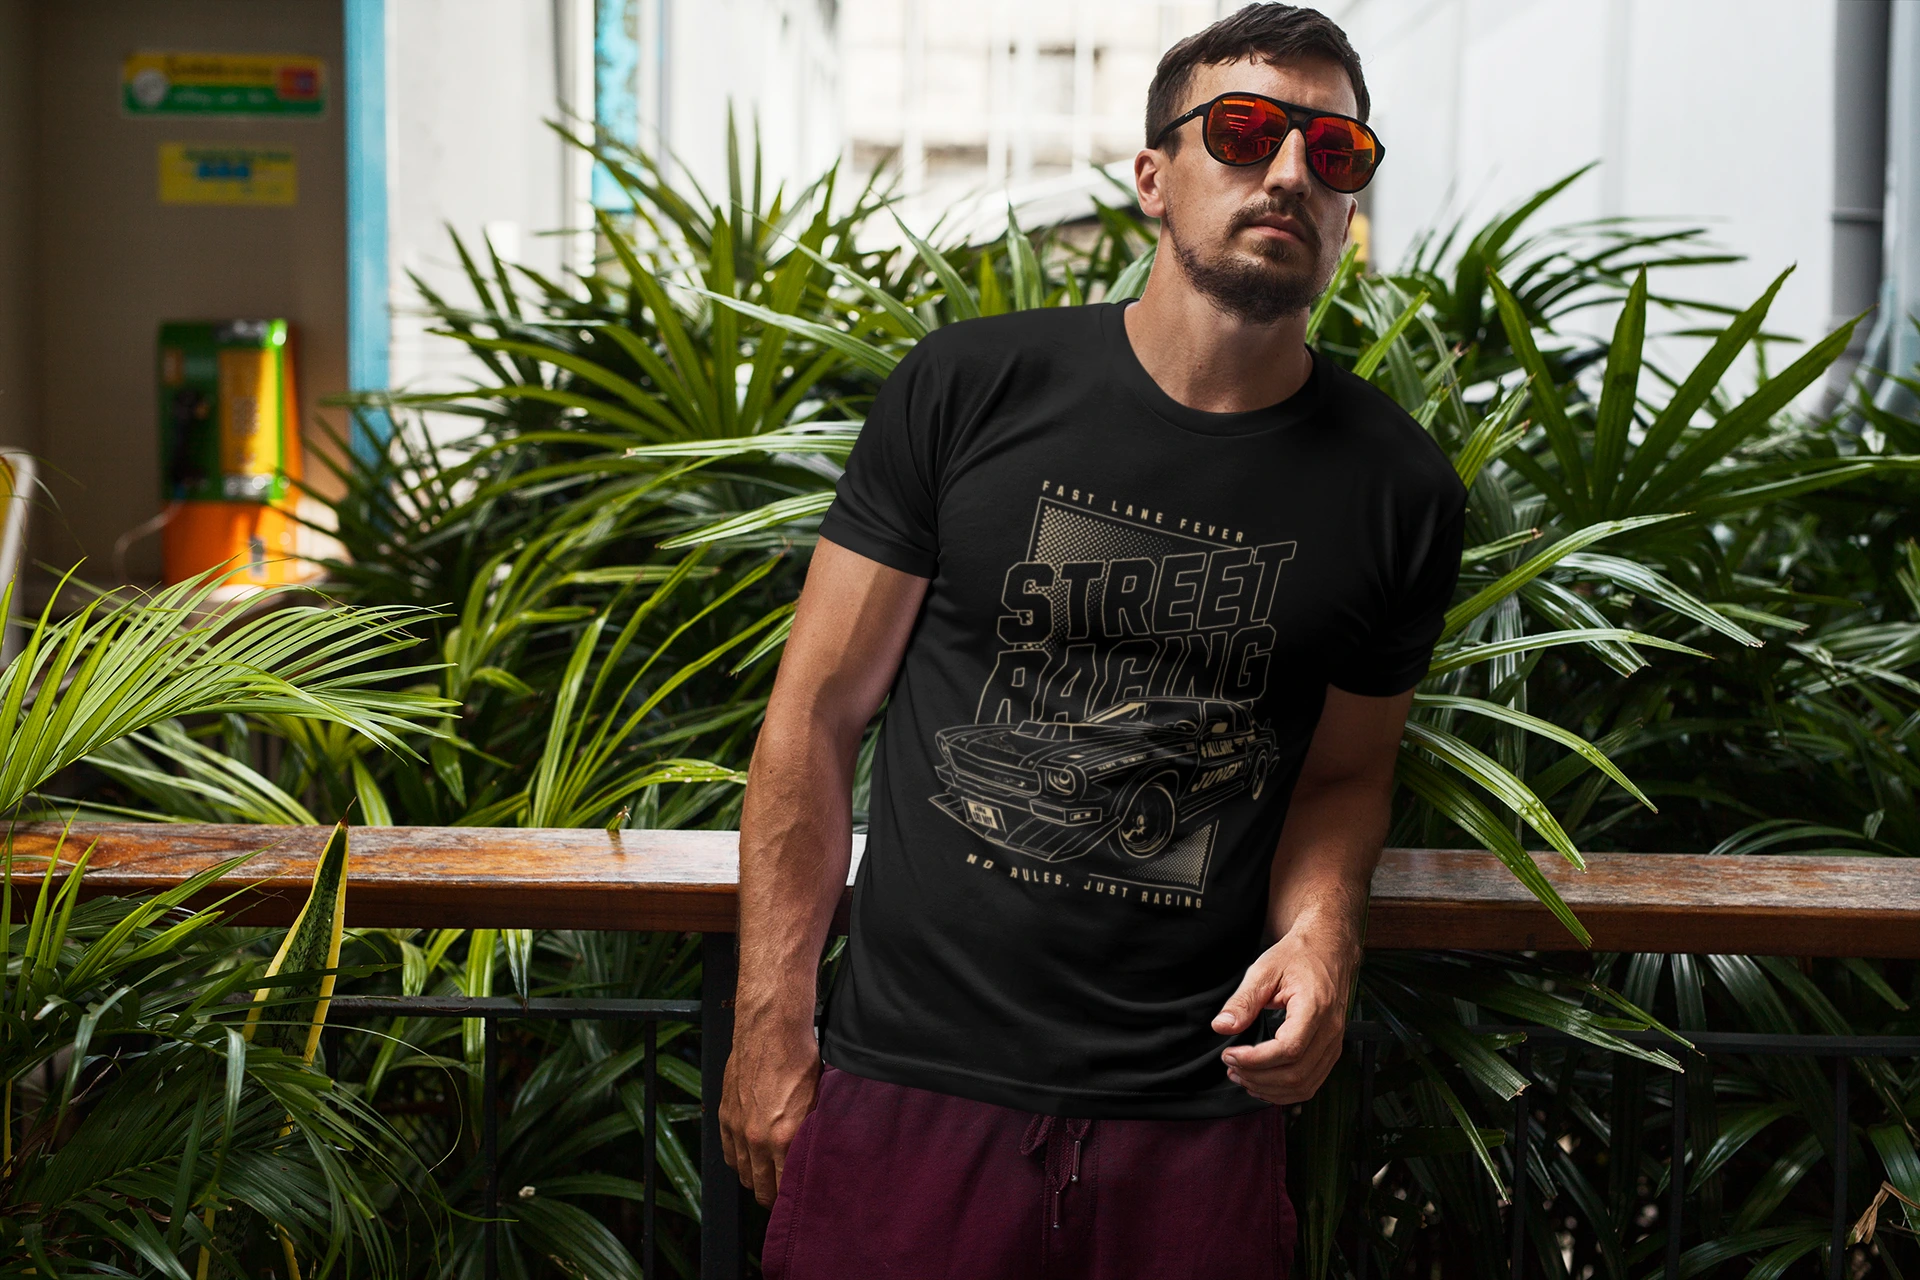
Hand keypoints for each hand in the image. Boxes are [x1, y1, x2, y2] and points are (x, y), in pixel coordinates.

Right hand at [718, 1009, 821, 1206]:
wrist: (770, 1029)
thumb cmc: (799, 1059)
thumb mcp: (818, 1100)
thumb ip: (812, 1133)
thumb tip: (815, 1154)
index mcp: (784, 1137)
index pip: (784, 1187)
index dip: (791, 1197)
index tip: (798, 1199)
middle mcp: (756, 1138)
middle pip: (760, 1188)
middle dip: (771, 1196)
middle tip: (781, 1195)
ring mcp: (737, 1127)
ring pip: (742, 1173)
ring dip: (754, 1178)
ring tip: (767, 1177)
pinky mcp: (725, 1115)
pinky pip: (728, 1153)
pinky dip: (738, 1160)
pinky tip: (749, 1158)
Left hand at [1211, 920, 1359, 1104]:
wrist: (1327, 950)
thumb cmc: (1297, 957)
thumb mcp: (1264, 970)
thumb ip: (1243, 1001)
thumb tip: (1221, 1027)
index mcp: (1315, 1007)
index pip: (1289, 1049)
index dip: (1256, 1060)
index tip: (1230, 1055)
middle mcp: (1330, 1030)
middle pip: (1296, 1073)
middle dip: (1258, 1077)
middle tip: (1231, 1066)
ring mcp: (1334, 1043)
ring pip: (1304, 1085)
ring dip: (1269, 1089)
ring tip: (1242, 1076)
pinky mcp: (1331, 1050)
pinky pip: (1311, 1082)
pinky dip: (1285, 1090)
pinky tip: (1263, 1082)